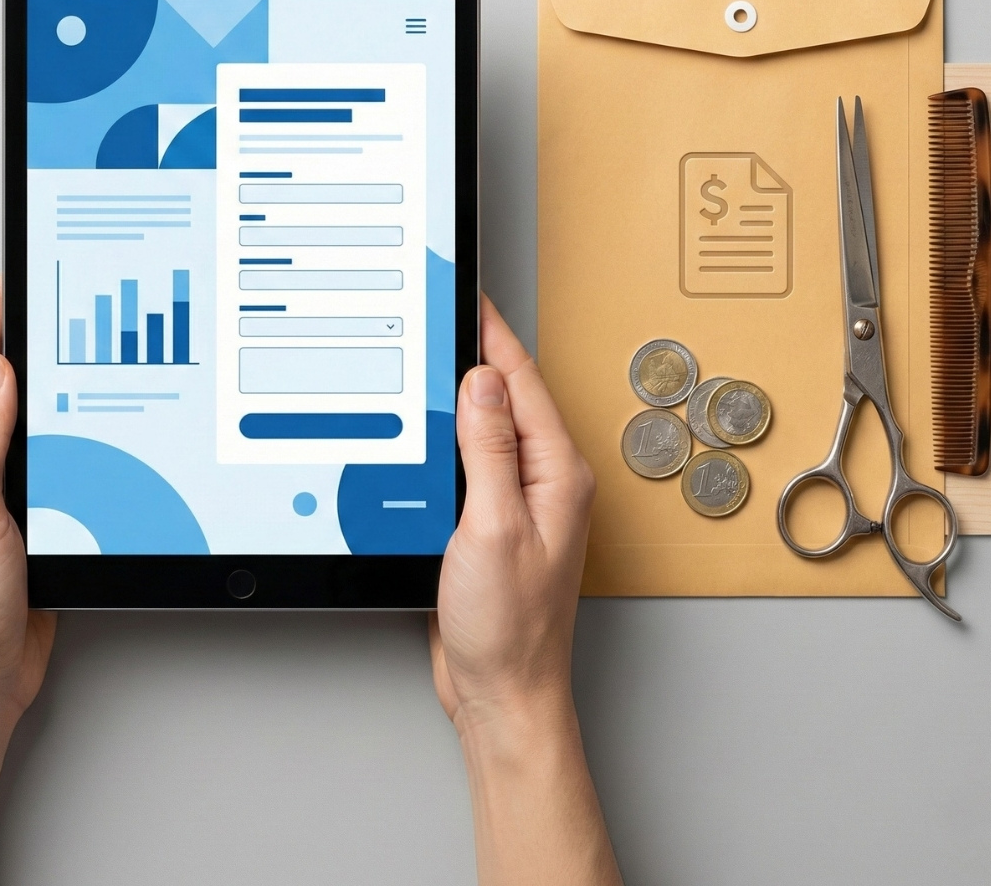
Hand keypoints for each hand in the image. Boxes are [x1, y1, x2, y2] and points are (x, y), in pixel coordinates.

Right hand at [430, 297, 620, 885]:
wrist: (500, 691)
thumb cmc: (510, 627)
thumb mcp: (494, 528)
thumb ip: (489, 452)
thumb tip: (483, 384)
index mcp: (559, 474)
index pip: (523, 385)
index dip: (495, 337)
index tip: (471, 300)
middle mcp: (545, 482)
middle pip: (508, 399)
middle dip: (478, 353)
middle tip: (445, 315)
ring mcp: (519, 502)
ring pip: (489, 429)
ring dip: (463, 394)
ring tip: (436, 355)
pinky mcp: (492, 522)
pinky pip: (473, 462)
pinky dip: (451, 437)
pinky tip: (431, 427)